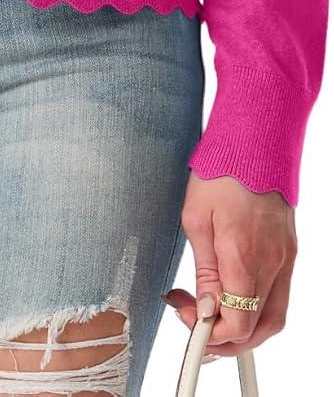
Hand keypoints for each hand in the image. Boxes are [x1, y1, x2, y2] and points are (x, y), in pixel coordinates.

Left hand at [162, 171, 296, 361]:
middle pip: (258, 329)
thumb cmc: (221, 171)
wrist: (254, 140)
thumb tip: (206, 309)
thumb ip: (204, 270)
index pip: (237, 323)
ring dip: (244, 327)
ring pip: (272, 317)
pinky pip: (279, 295)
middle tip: (196, 321)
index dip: (210, 332)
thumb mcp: (196, 218)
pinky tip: (233, 293)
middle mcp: (272, 263)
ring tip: (212, 311)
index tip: (188, 317)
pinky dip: (257, 307)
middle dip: (225, 337)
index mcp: (245, 256)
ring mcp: (285, 259)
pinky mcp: (289, 251)